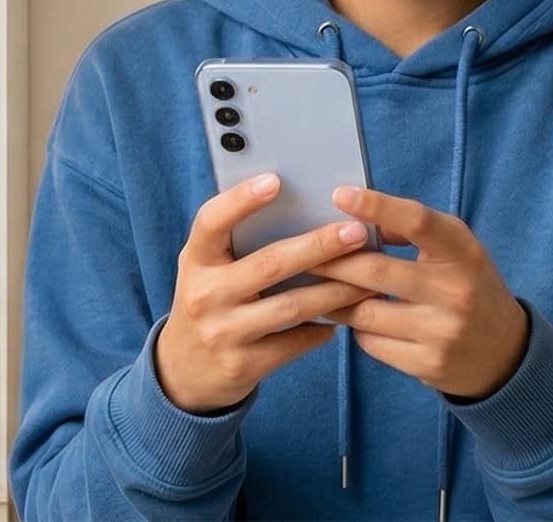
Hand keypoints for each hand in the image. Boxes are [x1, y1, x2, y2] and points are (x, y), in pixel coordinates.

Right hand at [155, 173, 376, 413]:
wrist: (184, 371)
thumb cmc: (210, 301)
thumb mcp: (208, 269)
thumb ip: (240, 243)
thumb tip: (304, 210)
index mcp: (196, 261)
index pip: (211, 222)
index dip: (241, 200)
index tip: (276, 181)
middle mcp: (205, 295)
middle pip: (269, 264)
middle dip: (319, 246)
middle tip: (356, 232)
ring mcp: (223, 332)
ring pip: (291, 306)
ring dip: (335, 292)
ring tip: (368, 280)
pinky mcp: (243, 365)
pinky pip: (294, 343)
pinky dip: (322, 329)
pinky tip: (343, 319)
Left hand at [313, 186, 529, 400]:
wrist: (505, 354)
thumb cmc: (468, 288)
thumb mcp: (457, 251)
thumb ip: (414, 231)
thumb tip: (356, 218)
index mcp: (463, 252)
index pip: (417, 221)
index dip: (377, 206)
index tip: (340, 195)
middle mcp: (455, 290)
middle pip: (375, 270)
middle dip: (332, 261)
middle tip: (304, 253)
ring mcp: (442, 331)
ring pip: (365, 311)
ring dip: (336, 298)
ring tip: (319, 287)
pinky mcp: (429, 364)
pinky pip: (372, 342)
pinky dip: (357, 329)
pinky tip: (353, 320)